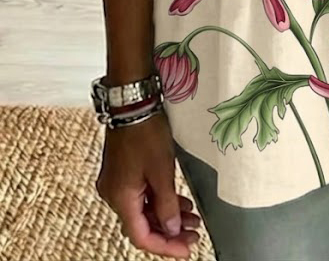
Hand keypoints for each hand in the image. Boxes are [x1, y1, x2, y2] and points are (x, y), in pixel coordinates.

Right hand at [96, 110, 201, 258]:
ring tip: (193, 219)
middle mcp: (113, 195)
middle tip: (195, 234)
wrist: (131, 103)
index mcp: (120, 199)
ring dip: (167, 216)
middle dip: (170, 232)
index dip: (165, 246)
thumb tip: (173, 230)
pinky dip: (160, 201)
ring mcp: (116, 183)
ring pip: (143, 210)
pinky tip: (180, 202)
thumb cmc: (146, 133)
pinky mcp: (122, 172)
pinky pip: (141, 196)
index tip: (187, 249)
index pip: (142, 236)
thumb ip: (167, 205)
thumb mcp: (162, 171)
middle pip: (142, 225)